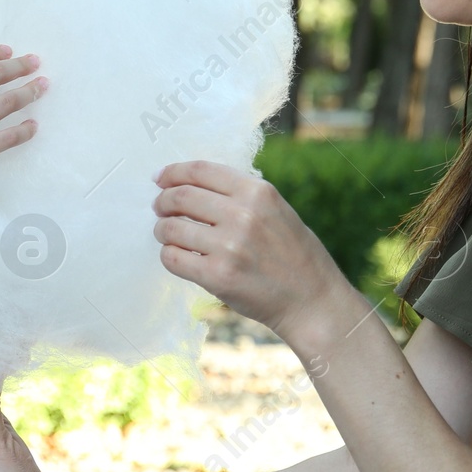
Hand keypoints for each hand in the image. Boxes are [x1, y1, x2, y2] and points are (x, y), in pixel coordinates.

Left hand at [152, 160, 354, 346]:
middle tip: (159, 208)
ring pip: (171, 228)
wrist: (312, 301)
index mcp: (258, 192)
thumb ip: (241, 195)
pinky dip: (168, 255)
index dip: (173, 172)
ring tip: (167, 234)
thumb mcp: (277, 210)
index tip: (160, 178)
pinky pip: (173, 258)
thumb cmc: (294, 254)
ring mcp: (229, 246)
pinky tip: (177, 256)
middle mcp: (243, 214)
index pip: (201, 170)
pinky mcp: (218, 276)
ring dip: (162, 230)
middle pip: (181, 196)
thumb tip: (191, 185)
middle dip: (162, 201)